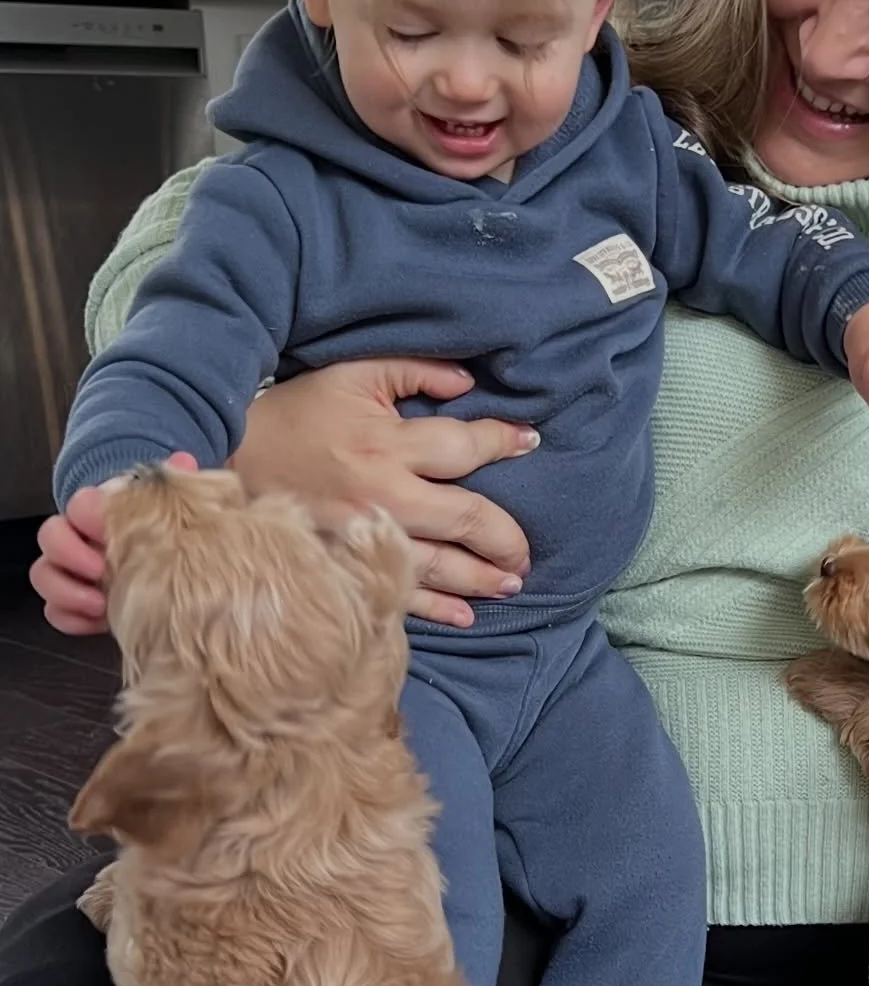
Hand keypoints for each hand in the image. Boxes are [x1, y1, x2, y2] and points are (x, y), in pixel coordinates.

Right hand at [31, 452, 197, 635]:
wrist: (161, 560)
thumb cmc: (160, 529)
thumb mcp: (173, 506)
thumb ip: (176, 482)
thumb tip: (184, 460)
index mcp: (100, 510)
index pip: (79, 504)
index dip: (87, 516)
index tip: (107, 529)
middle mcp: (78, 538)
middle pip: (50, 537)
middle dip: (71, 555)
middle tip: (102, 571)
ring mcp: (72, 572)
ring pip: (44, 575)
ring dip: (67, 592)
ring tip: (101, 604)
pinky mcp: (74, 603)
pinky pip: (55, 612)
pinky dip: (72, 619)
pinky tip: (100, 623)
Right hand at [232, 360, 535, 627]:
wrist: (222, 458)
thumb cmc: (290, 414)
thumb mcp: (349, 375)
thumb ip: (412, 371)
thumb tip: (468, 384)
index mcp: (385, 443)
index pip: (465, 447)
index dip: (504, 443)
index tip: (530, 442)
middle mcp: (382, 496)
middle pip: (466, 519)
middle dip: (506, 536)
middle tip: (526, 548)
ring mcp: (363, 539)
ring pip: (440, 566)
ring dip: (482, 577)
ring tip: (511, 580)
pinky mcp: (343, 567)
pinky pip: (399, 595)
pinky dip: (438, 608)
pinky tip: (466, 614)